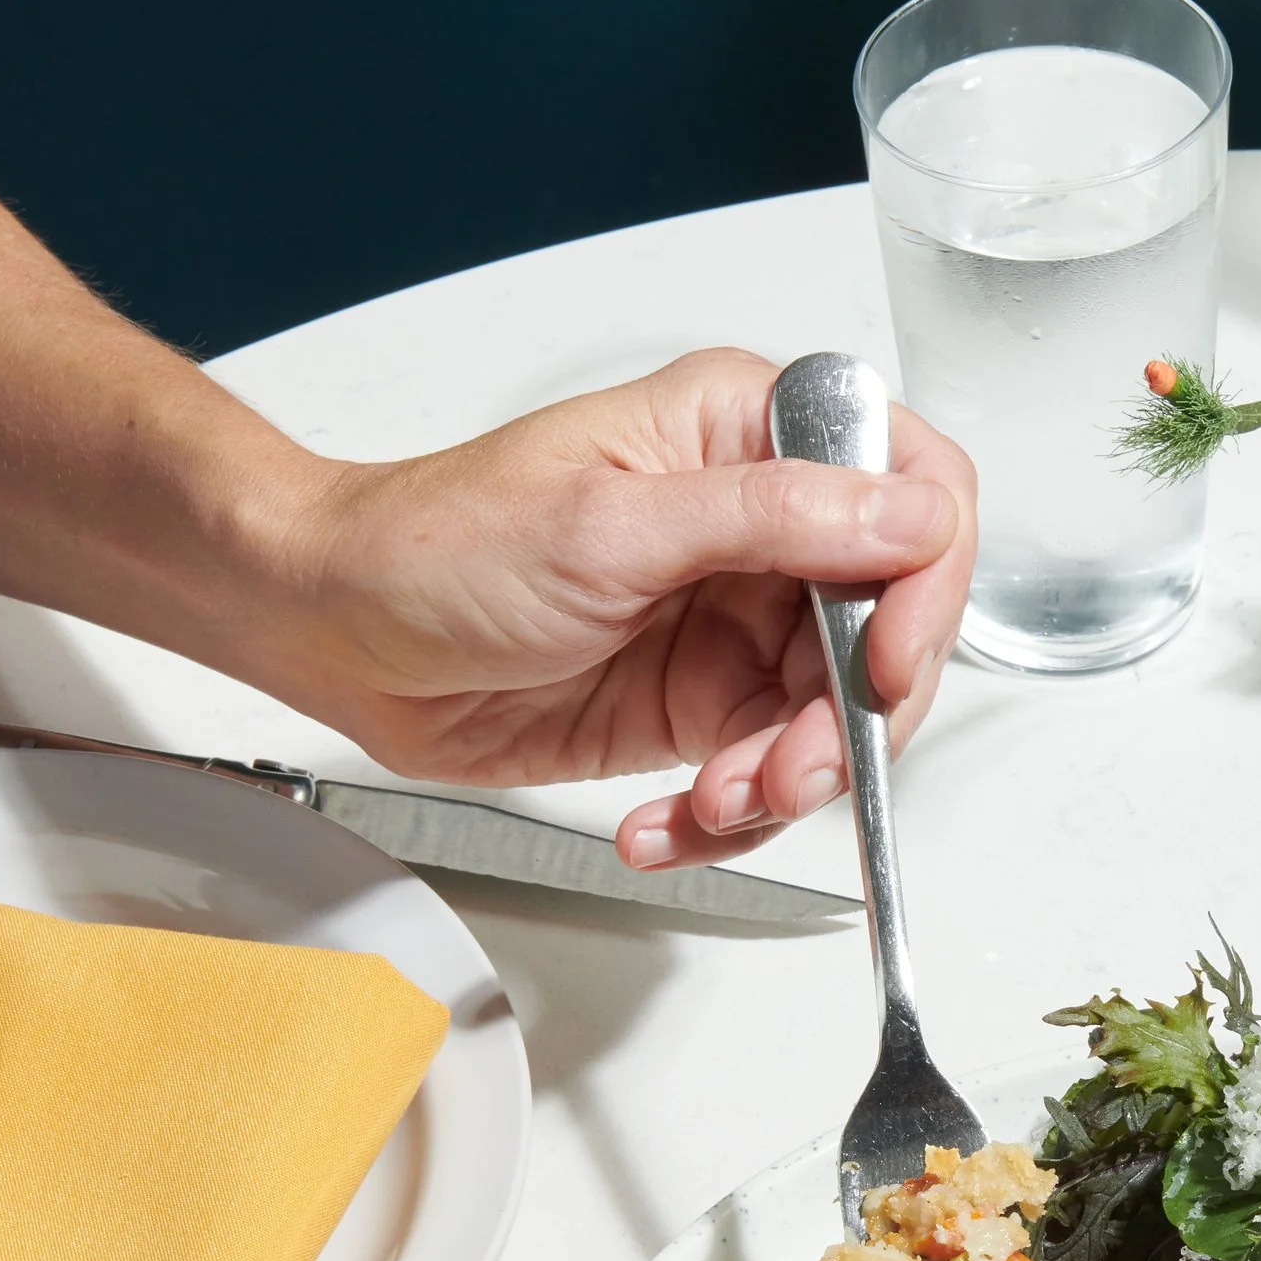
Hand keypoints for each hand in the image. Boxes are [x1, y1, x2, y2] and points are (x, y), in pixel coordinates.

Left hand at [267, 350, 972, 863]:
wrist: (337, 633)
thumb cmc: (436, 544)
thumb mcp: (607, 526)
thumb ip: (772, 519)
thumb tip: (907, 513)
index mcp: (748, 433)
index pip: (914, 490)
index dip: (924, 585)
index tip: (883, 665)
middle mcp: (761, 523)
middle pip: (889, 626)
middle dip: (849, 719)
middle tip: (787, 773)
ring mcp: (736, 618)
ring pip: (836, 718)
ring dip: (786, 783)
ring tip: (710, 808)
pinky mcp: (702, 703)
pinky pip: (764, 773)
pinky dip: (728, 818)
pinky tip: (665, 827)